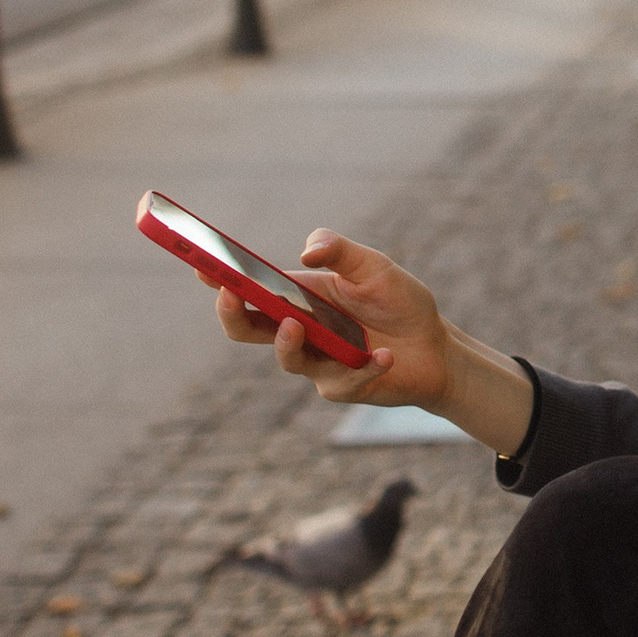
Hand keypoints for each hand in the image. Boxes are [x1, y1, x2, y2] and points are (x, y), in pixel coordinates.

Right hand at [208, 228, 531, 453]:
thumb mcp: (374, 266)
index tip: (201, 264)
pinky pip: (341, 382)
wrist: (437, 348)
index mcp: (299, 295)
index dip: (221, 278)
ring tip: (297, 324)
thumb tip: (305, 254)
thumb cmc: (401, 302)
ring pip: (286, 359)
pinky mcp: (341, 386)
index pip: (251, 287)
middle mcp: (300, 329)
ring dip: (287, 343)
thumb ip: (340, 250)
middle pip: (247, 329)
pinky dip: (363, 368)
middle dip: (231, 314)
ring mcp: (317, 360)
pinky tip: (384, 356)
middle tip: (229, 295)